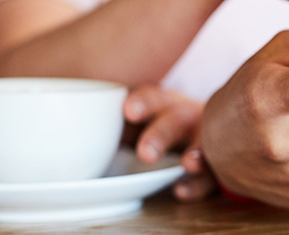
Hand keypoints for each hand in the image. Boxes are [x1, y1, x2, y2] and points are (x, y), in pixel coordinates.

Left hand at [124, 86, 214, 201]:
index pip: (155, 97)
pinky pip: (213, 176)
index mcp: (167, 104)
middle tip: (146, 153)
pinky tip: (183, 190)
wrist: (222, 128)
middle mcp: (189, 118)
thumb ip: (121, 125)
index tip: (127, 111)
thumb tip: (67, 130)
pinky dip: (198, 184)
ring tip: (187, 164)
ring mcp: (209, 140)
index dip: (143, 103)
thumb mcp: (147, 118)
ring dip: (196, 154)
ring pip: (203, 145)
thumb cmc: (168, 125)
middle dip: (162, 134)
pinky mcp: (219, 165)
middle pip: (177, 120)